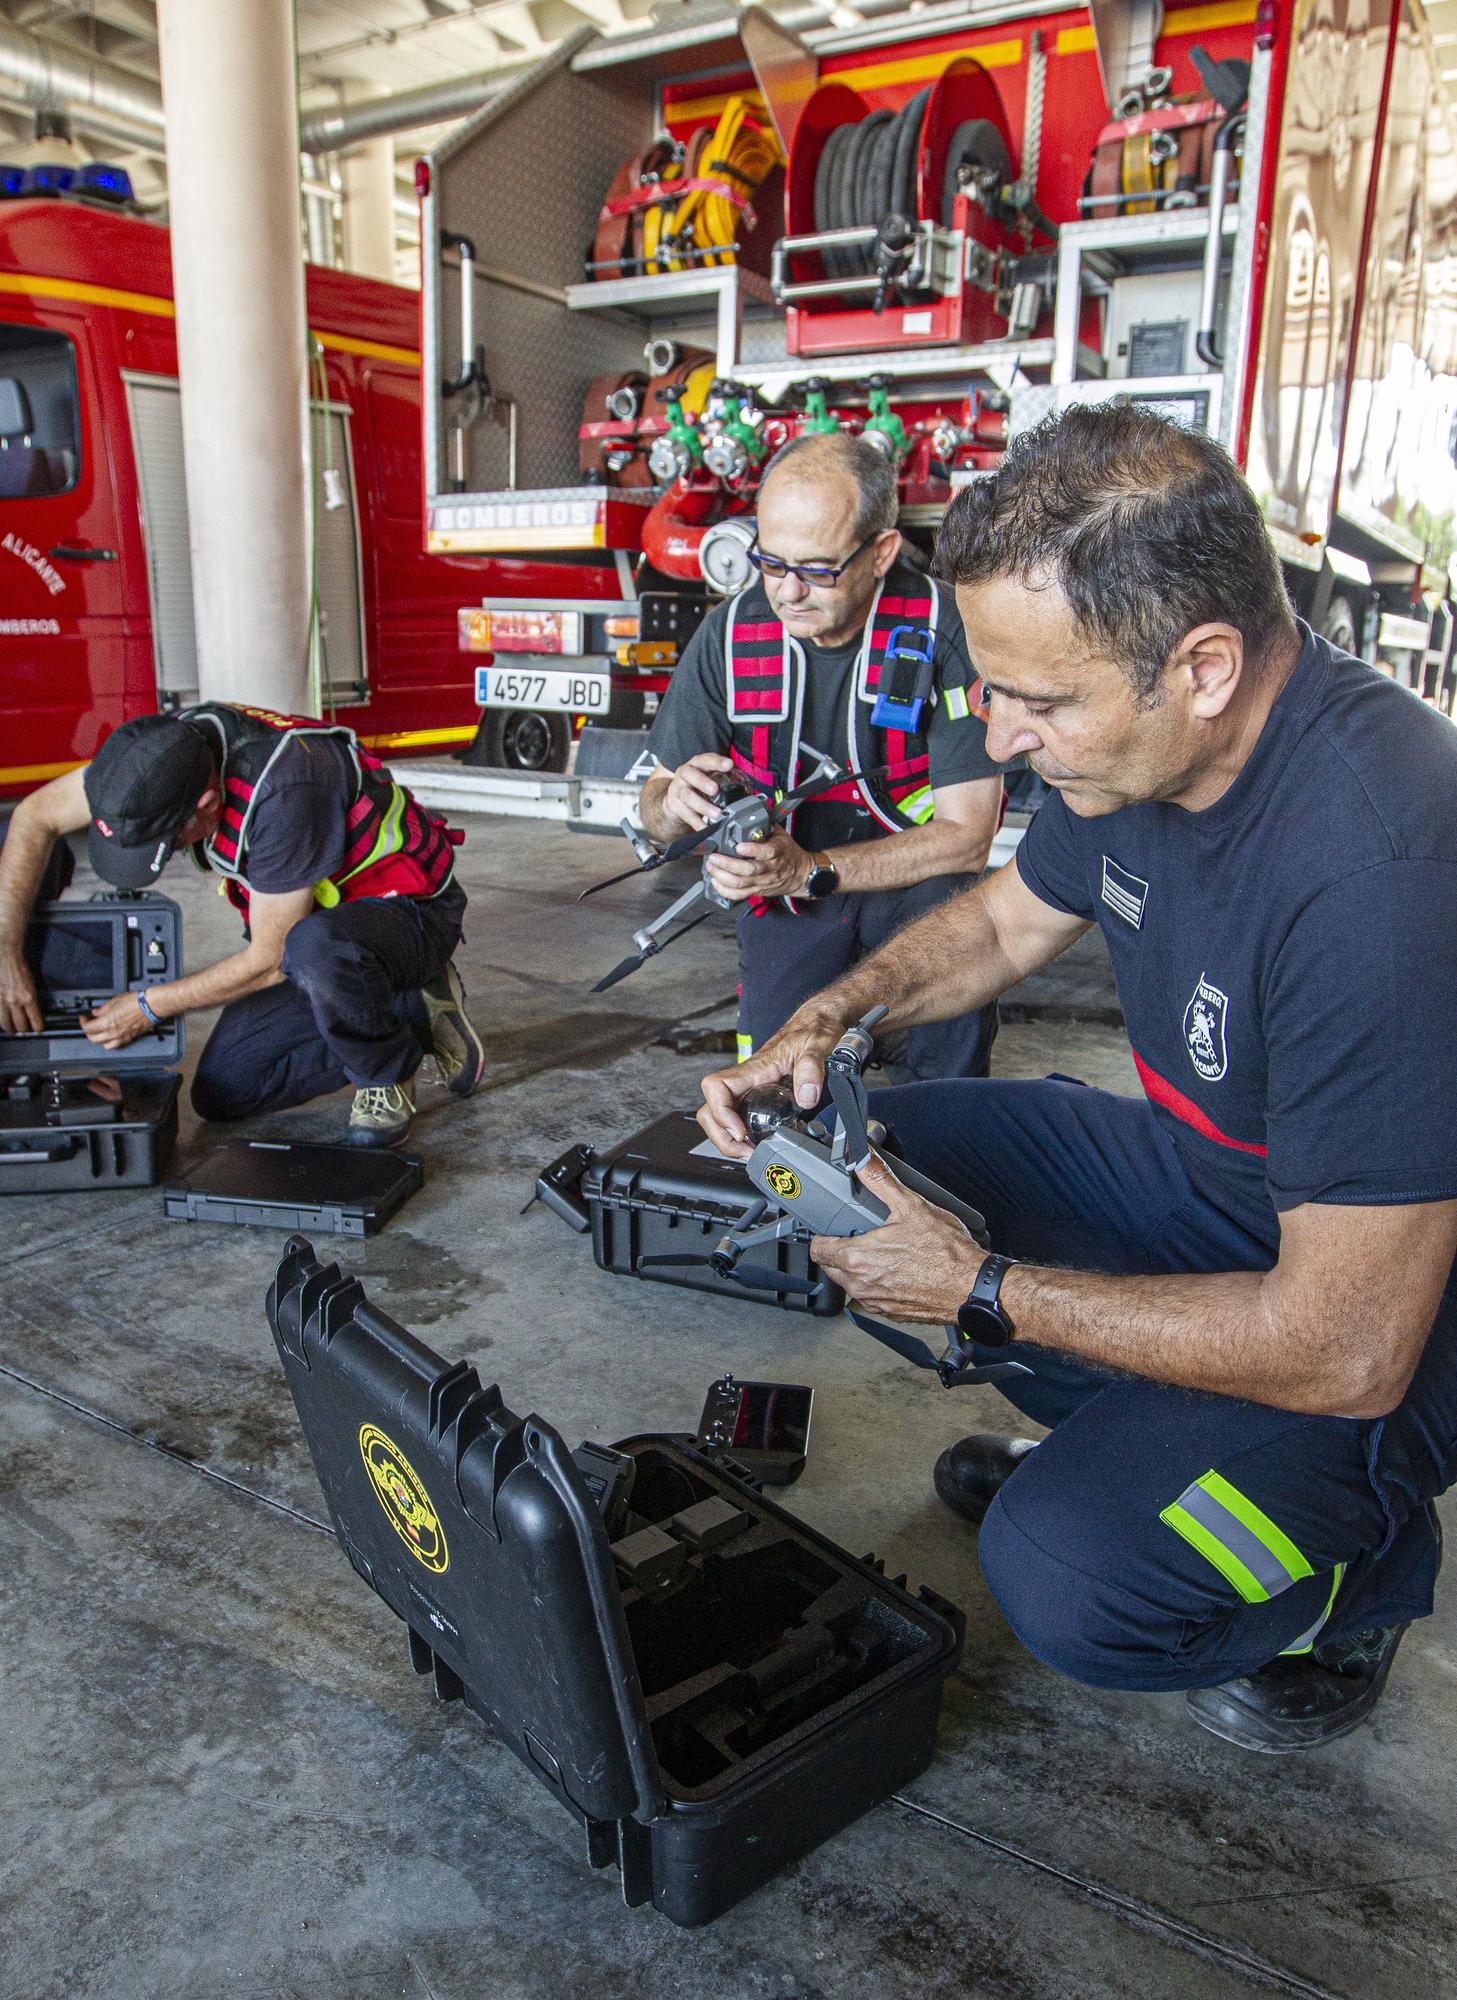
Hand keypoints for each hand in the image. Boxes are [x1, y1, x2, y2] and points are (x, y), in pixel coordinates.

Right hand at [0, 945, 41, 1034]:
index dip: (38, 1029)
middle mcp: (16, 1002)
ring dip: (11, 1029)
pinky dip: (1, 1021)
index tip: (38, 1030)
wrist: (6, 957)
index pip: (35, 1022)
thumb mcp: (32, 985)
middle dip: (24, 1031)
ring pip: (7, 1025)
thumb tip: (33, 1013)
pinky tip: (4, 1021)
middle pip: (21, 1026)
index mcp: (28, 998)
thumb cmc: (19, 968)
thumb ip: (32, 1000)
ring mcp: (3, 1001)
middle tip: (25, 1031)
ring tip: (13, 1030)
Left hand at [81, 992, 152, 1050]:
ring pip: (103, 1045)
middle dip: (88, 1032)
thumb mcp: (114, 1001)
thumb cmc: (136, 1002)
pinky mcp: (129, 1039)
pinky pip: (115, 1045)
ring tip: (99, 1032)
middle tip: (89, 1024)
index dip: (83, 1022)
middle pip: (93, 1039)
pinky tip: (110, 1036)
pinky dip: (110, 1042)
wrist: (151, 1006)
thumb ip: (102, 1009)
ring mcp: (121, 1037)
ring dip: (98, 1039)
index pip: (88, 1028)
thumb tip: (96, 1012)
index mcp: (107, 1022)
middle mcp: (113, 1033)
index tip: (84, 1018)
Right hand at [664, 752, 733, 834]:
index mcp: (696, 765)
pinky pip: (686, 815)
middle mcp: (685, 775)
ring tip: (716, 814)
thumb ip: (723, 778)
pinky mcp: (675, 806)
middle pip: (691, 775)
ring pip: (688, 797)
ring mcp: (678, 790)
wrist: (674, 799)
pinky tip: (706, 828)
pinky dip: (697, 823)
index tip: (729, 765)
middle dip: (703, 782)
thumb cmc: (697, 786)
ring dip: (703, 806)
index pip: (706, 760)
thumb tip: (748, 788)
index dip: (717, 762)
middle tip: (715, 790)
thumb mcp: (707, 776)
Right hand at [697, 1001, 849, 1157]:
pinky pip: (735, 1116)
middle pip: (710, 1109)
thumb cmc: (814, 1030)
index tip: (741, 1131)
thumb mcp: (819, 1045)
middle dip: (721, 1136)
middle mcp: (747, 1079)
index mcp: (755, 1067)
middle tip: (745, 1150)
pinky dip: (738, 1136)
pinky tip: (755, 1143)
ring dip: (727, 1139)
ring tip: (749, 1152)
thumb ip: (812, 1068)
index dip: (721, 1113)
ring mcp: (749, 1088)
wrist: (819, 1022)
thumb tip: (806, 1097)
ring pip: (718, 1116)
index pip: (716, 1087)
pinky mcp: (757, 1095)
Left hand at [704, 826, 812, 903]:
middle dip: (727, 864)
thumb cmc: (788, 853)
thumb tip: (752, 812)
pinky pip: (738, 895)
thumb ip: (765, 825)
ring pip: (740, 883)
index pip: (766, 852)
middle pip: (748, 870)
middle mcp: (769, 868)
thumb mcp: (781, 835)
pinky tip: (715, 881)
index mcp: (777, 852)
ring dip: (722, 876)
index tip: (739, 846)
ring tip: (711, 866)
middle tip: (714, 856)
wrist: (800, 874)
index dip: (751, 850)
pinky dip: (724, 890)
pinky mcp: (757, 890)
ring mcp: (762, 881)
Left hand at [811, 1152, 984, 1324]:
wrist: (971, 1286)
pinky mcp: (890, 1313)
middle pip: (831, 1267)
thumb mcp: (911, 1205)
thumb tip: (864, 1159)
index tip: (831, 1229)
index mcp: (857, 1258)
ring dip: (858, 1270)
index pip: (817, 1249)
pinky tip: (898, 1270)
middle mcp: (860, 1285)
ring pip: (851, 1284)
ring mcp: (875, 1302)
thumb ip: (880, 1180)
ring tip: (882, 1252)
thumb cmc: (946, 1253)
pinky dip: (878, 1284)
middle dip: (840, 1252)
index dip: (822, 1235)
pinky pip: (871, 1298)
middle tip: (860, 1237)